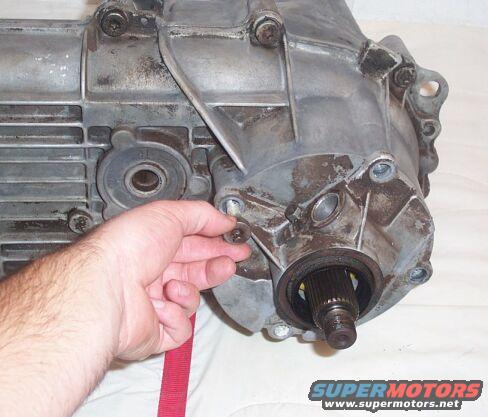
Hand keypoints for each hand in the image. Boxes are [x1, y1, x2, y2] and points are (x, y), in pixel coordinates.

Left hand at [89, 200, 250, 359]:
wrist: (106, 289)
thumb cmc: (127, 249)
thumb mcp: (168, 215)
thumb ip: (202, 215)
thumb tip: (226, 220)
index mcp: (152, 246)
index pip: (192, 244)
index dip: (216, 244)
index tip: (236, 244)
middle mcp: (151, 274)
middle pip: (194, 271)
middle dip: (215, 265)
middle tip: (233, 260)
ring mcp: (153, 304)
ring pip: (190, 301)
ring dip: (188, 292)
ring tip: (175, 286)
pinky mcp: (154, 332)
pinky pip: (180, 329)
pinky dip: (175, 317)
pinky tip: (162, 307)